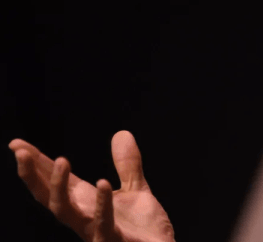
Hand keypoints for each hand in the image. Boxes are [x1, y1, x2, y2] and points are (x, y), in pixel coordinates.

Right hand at [9, 131, 174, 241]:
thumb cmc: (143, 228)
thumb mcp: (135, 189)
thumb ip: (127, 165)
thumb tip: (122, 133)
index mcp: (86, 202)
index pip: (56, 180)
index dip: (37, 163)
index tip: (17, 144)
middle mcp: (83, 216)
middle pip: (48, 196)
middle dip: (33, 175)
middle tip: (22, 151)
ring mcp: (94, 229)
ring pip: (65, 211)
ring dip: (59, 187)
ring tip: (61, 160)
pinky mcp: (113, 240)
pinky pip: (103, 222)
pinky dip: (102, 203)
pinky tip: (102, 183)